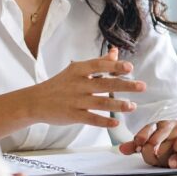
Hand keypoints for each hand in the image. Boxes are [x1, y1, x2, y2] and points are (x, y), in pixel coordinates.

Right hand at [29, 47, 145, 127]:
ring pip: (100, 102)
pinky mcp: (72, 116)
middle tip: (142, 86)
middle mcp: (78, 84)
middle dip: (125, 85)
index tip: (130, 67)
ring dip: (118, 104)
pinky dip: (104, 121)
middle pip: (105, 83)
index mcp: (79, 70)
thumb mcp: (76, 70)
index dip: (115, 66)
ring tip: (132, 106)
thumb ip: (98, 62)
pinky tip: (116, 122)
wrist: (35, 102)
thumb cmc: (60, 84)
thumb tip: (115, 52)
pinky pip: (91, 118)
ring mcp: (75, 100)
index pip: (99, 65)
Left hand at [119, 120, 176, 172]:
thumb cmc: (165, 145)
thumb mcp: (149, 144)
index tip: (137, 146)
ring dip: (165, 152)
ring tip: (159, 157)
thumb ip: (136, 146)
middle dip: (152, 146)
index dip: (142, 137)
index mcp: (157, 126)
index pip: (148, 128)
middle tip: (147, 153)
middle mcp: (170, 127)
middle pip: (158, 135)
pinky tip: (172, 163)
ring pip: (172, 142)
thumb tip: (121, 149)